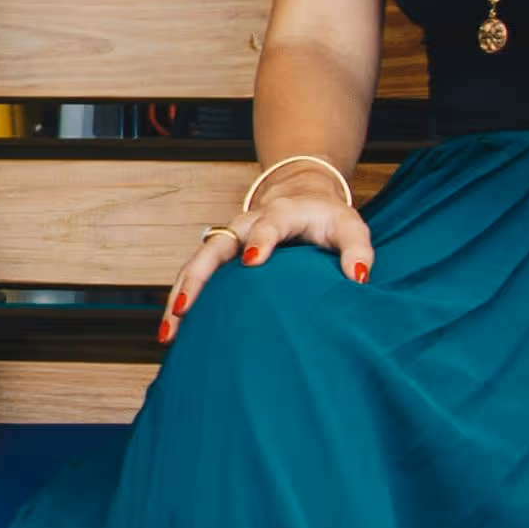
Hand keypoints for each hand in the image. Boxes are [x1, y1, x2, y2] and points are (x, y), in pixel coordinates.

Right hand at [159, 176, 371, 341]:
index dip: (260, 240)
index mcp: (280, 214)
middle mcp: (245, 224)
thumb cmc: (326, 218)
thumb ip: (357, 251)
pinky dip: (181, 301)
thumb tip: (358, 279)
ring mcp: (228, 240)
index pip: (267, 225)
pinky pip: (194, 276)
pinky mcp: (219, 257)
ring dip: (180, 295)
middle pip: (213, 247)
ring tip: (169, 331)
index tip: (252, 261)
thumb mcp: (350, 228)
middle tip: (185, 307)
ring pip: (195, 264)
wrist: (301, 196)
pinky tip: (173, 330)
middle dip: (197, 277)